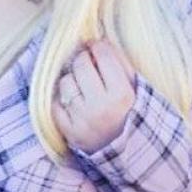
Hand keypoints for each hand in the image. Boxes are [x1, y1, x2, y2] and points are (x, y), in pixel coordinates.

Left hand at [51, 39, 136, 153]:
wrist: (126, 151)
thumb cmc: (131, 113)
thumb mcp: (136, 88)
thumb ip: (119, 62)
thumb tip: (97, 40)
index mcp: (122, 94)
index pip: (102, 54)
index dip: (98, 47)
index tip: (98, 49)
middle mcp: (100, 106)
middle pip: (80, 64)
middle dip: (84, 60)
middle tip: (89, 66)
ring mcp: (81, 119)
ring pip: (65, 82)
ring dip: (73, 80)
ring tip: (83, 88)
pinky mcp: (68, 131)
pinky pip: (56, 103)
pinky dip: (63, 99)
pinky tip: (75, 102)